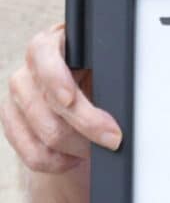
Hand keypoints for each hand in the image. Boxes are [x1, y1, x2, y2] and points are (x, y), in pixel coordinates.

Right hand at [1, 23, 121, 173]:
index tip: (70, 99)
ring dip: (76, 146)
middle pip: (47, 103)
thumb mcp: (106, 69)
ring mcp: (18, 94)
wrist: (84, 99)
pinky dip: (57, 161)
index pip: (44, 54)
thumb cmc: (98, 77)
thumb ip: (107, 74)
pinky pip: (31, 152)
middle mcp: (32, 66)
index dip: (55, 79)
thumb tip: (124, 98)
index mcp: (55, 42)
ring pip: (43, 131)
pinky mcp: (11, 120)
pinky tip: (73, 157)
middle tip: (113, 138)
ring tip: (95, 146)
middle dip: (86, 126)